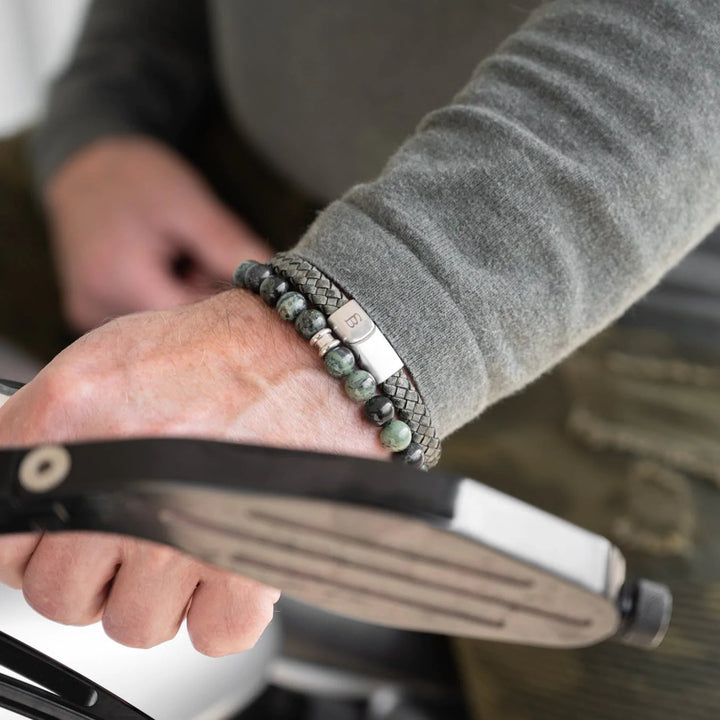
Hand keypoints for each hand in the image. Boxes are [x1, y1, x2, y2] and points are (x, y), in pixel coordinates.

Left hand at [0, 291, 388, 654]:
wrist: (306, 350)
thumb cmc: (219, 353)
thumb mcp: (106, 360)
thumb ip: (43, 425)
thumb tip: (18, 482)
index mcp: (69, 424)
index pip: (4, 540)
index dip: (38, 545)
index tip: (67, 535)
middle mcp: (116, 484)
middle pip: (61, 595)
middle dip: (100, 573)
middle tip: (141, 532)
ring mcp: (179, 533)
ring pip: (135, 624)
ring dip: (165, 593)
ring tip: (194, 538)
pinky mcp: (245, 564)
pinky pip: (213, 634)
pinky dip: (226, 609)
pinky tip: (232, 558)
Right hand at [45, 136, 272, 330]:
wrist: (86, 163)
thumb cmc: (140, 178)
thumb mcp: (191, 206)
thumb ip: (229, 249)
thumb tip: (277, 285)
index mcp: (120, 281)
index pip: (189, 326)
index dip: (220, 305)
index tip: (234, 279)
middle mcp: (95, 306)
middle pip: (172, 330)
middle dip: (199, 299)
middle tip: (199, 259)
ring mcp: (87, 311)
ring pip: (157, 326)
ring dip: (179, 298)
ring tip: (175, 258)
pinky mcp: (87, 310)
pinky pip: (138, 316)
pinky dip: (158, 297)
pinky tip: (159, 268)